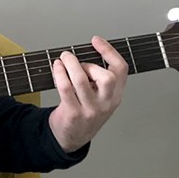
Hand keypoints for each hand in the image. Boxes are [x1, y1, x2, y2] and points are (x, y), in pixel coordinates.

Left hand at [47, 36, 127, 152]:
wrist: (72, 137)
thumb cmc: (84, 112)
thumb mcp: (100, 97)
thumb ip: (98, 78)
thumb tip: (83, 54)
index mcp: (116, 95)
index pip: (121, 70)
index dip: (109, 52)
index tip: (96, 41)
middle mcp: (106, 103)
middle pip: (107, 77)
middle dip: (90, 65)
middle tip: (76, 62)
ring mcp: (91, 110)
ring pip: (81, 81)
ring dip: (70, 65)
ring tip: (63, 58)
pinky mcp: (74, 113)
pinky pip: (66, 88)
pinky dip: (59, 74)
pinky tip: (57, 68)